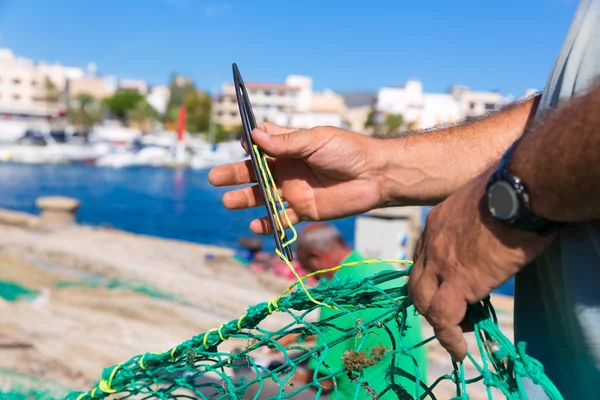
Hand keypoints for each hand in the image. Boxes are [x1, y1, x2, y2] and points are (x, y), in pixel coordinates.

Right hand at [208, 123, 386, 233]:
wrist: (376, 176)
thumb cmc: (348, 151)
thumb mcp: (316, 140)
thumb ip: (287, 142)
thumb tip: (255, 136)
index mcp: (291, 148)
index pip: (262, 146)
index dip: (249, 146)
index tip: (241, 144)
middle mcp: (289, 169)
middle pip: (256, 172)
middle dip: (236, 174)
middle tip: (214, 178)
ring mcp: (295, 191)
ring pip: (264, 196)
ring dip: (246, 199)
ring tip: (228, 202)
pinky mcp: (305, 211)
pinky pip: (282, 219)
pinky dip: (268, 223)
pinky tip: (254, 226)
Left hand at [408, 167, 555, 360]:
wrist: (519, 190)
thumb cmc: (511, 190)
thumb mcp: (480, 202)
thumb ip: (475, 223)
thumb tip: (489, 237)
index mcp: (436, 222)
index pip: (423, 257)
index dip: (432, 278)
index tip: (447, 289)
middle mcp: (431, 242)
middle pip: (416, 282)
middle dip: (428, 302)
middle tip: (451, 314)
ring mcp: (441, 262)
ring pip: (423, 301)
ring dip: (437, 321)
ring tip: (457, 334)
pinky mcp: (459, 281)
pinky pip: (444, 317)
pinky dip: (449, 337)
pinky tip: (459, 349)